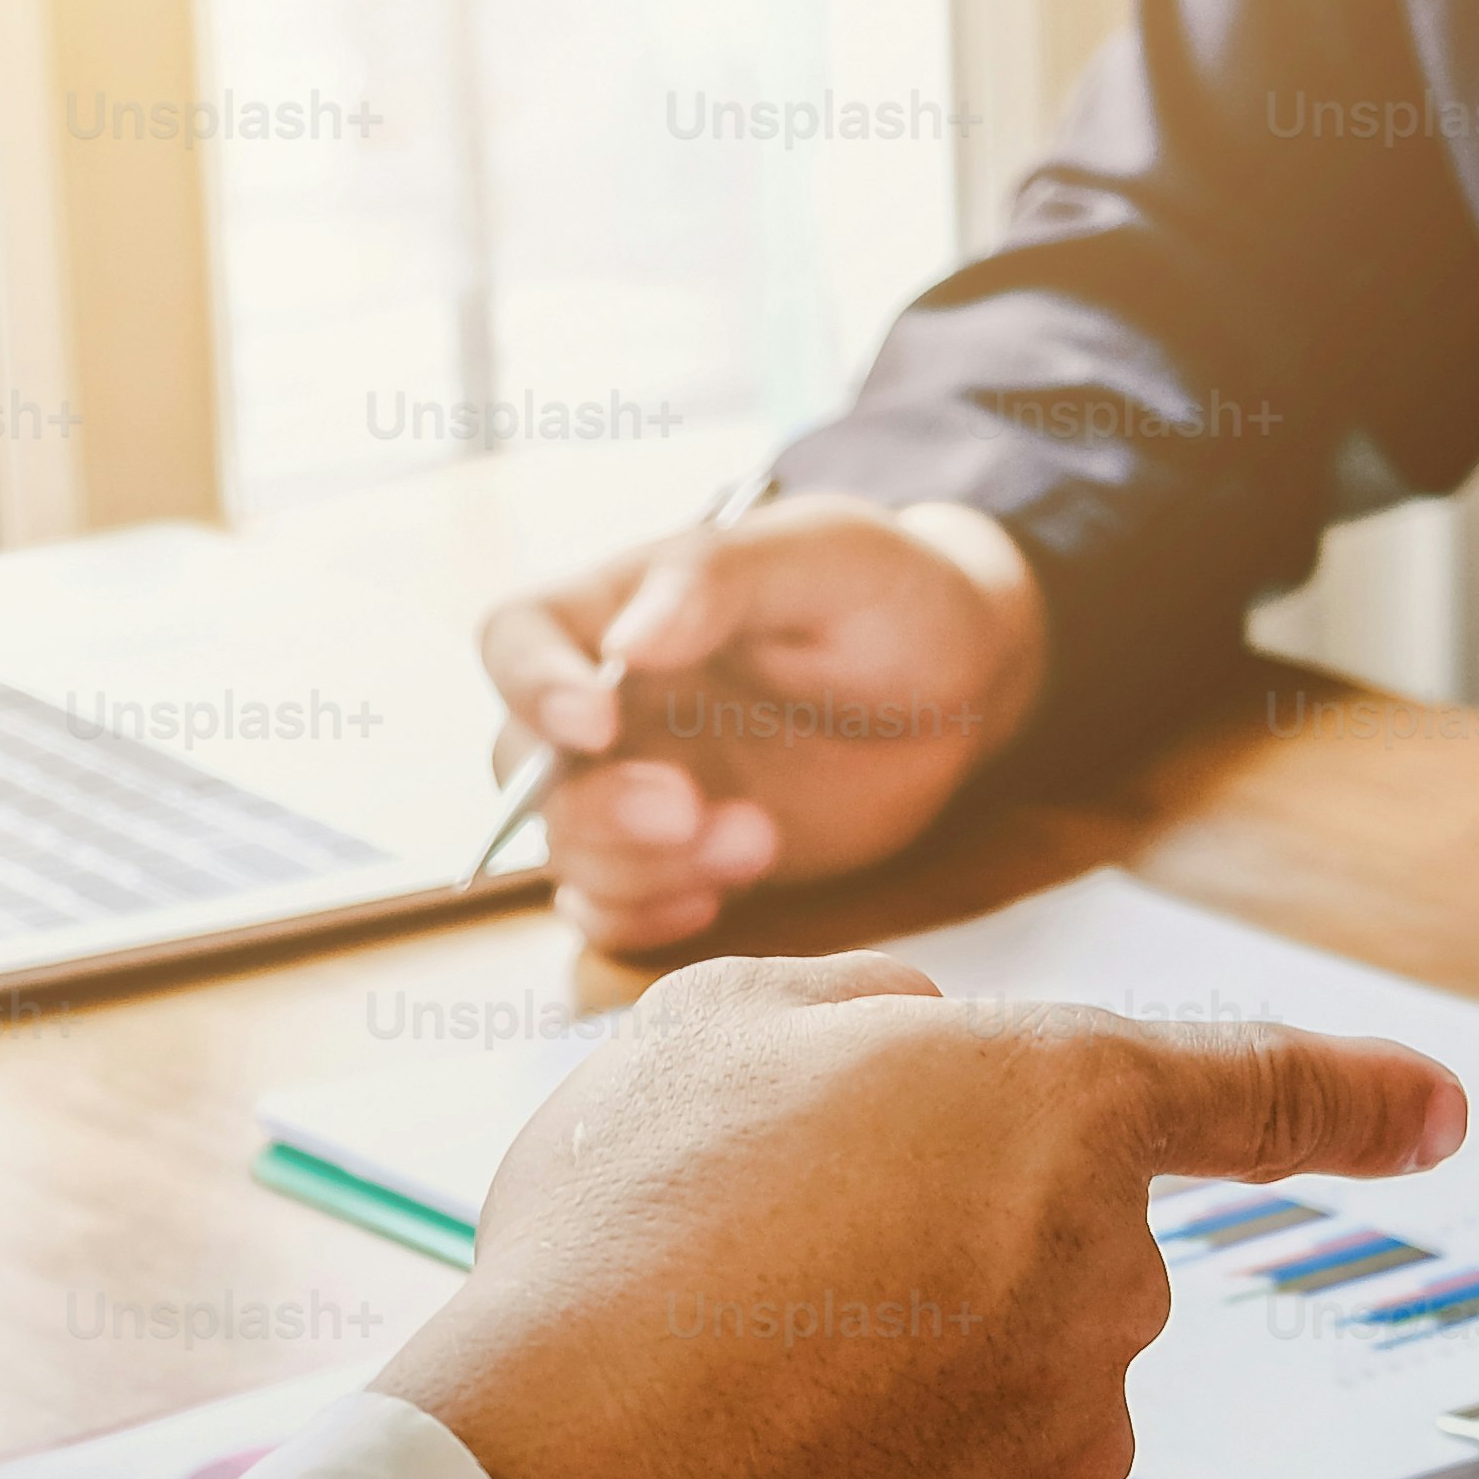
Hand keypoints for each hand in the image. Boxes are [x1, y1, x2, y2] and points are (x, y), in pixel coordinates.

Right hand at [374, 956, 1464, 1478]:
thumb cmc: (621, 1241)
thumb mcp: (708, 1031)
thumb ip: (854, 1012)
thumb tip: (926, 1046)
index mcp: (1056, 1105)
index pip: (1254, 1084)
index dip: (1357, 1093)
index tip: (1438, 1113)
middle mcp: (1109, 1278)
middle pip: (1063, 1257)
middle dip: (950, 1260)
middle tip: (773, 1278)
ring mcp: (1078, 1445)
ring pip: (1019, 1398)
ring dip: (915, 1393)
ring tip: (749, 1398)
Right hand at [480, 495, 1049, 952]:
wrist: (962, 689)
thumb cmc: (891, 597)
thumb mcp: (826, 558)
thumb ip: (721, 581)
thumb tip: (624, 642)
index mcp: (621, 607)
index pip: (516, 637)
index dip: (532, 685)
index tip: (599, 720)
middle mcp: (609, 702)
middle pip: (527, 767)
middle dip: (597, 804)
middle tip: (690, 807)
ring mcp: (638, 787)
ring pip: (568, 849)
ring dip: (641, 867)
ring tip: (758, 839)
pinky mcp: (679, 860)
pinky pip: (611, 909)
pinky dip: (642, 920)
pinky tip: (720, 897)